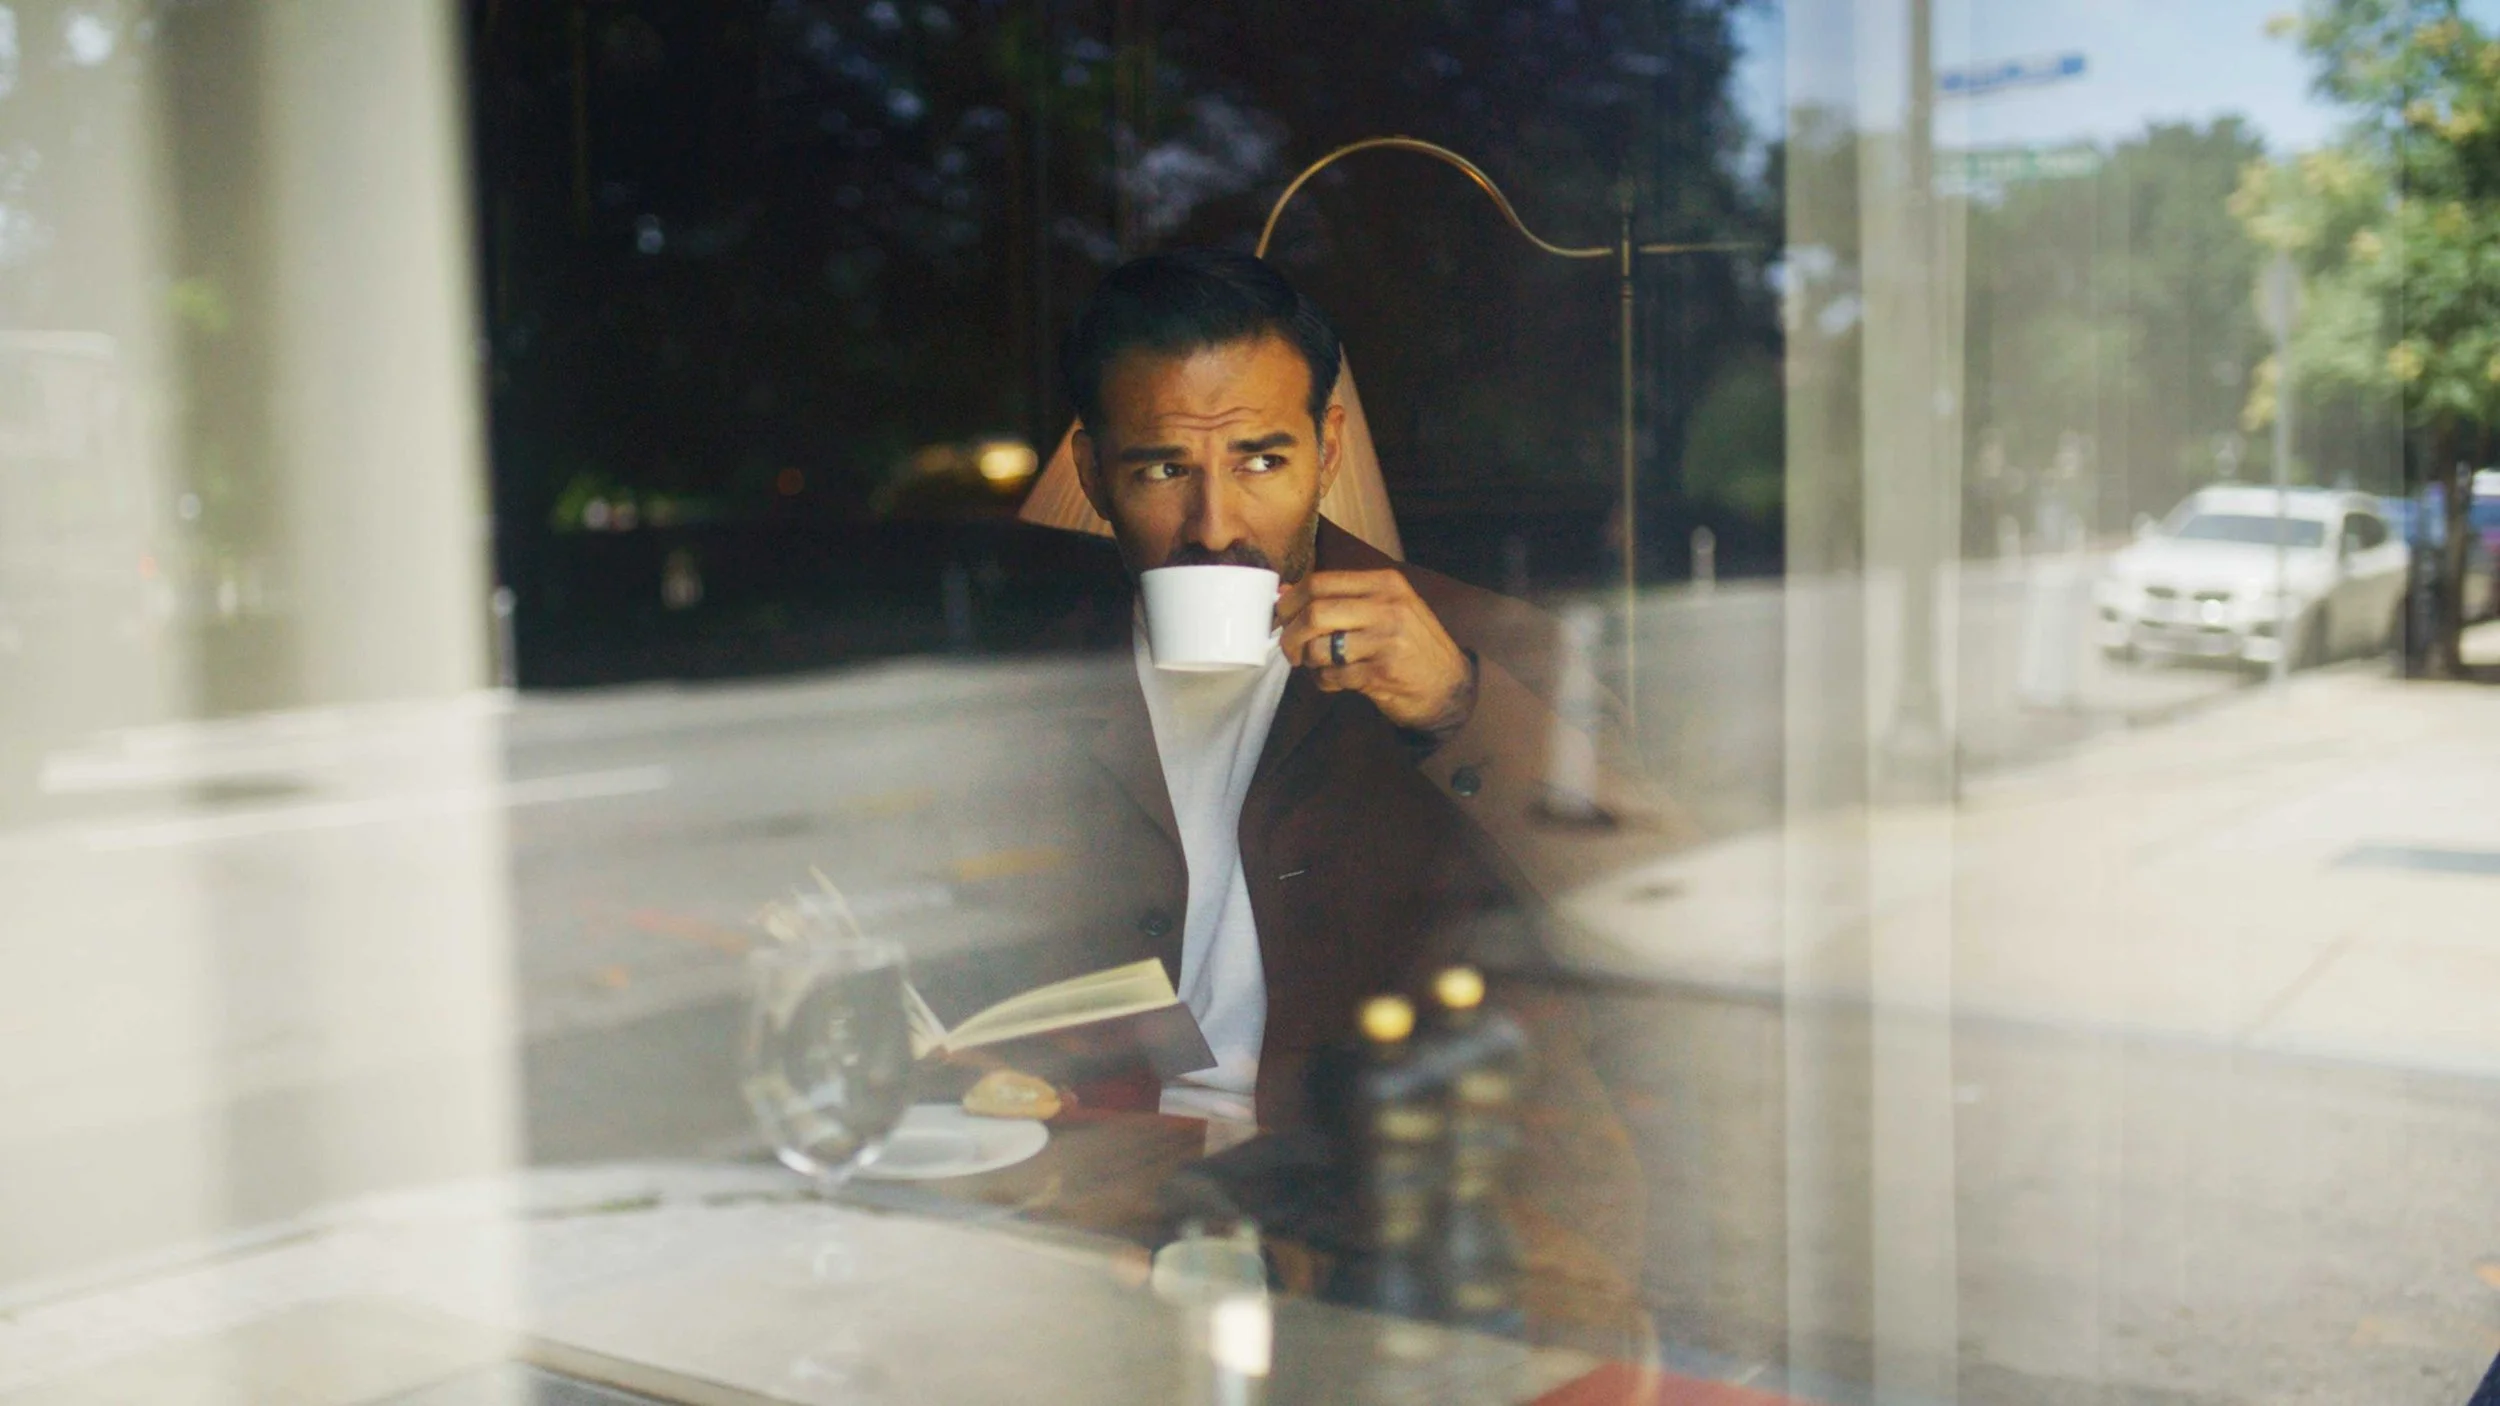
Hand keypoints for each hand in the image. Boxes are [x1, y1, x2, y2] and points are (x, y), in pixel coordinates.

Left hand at [1277, 569, 1475, 732]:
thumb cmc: (1412, 645)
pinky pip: (1333, 676)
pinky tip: (1336, 681)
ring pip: (1319, 647)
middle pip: (1314, 613)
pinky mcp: (1380, 674)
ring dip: (1309, 662)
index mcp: (1385, 584)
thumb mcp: (1387, 608)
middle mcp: (1387, 607)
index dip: (1291, 601)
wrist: (1450, 687)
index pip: (1320, 582)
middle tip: (1290, 650)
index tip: (1282, 617)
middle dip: (1290, 634)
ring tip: (1318, 665)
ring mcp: (1385, 641)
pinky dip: (1325, 681)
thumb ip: (1341, 598)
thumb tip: (1284, 593)